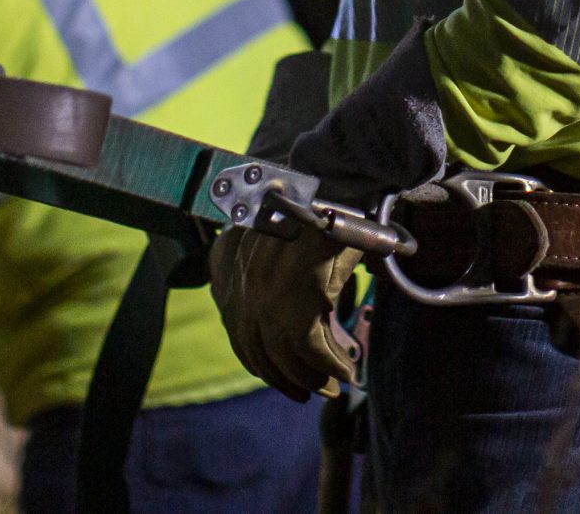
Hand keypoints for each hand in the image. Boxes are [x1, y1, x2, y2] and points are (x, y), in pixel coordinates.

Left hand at [208, 222, 364, 400]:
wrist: (339, 187)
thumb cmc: (319, 209)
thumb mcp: (287, 238)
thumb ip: (276, 274)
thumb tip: (297, 321)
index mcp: (229, 264)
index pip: (238, 330)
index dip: (262, 361)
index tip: (283, 376)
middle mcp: (241, 285)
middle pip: (257, 350)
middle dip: (285, 377)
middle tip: (310, 393)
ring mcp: (264, 298)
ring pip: (286, 357)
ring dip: (312, 378)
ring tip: (335, 384)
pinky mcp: (294, 307)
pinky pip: (313, 352)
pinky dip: (333, 366)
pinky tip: (349, 370)